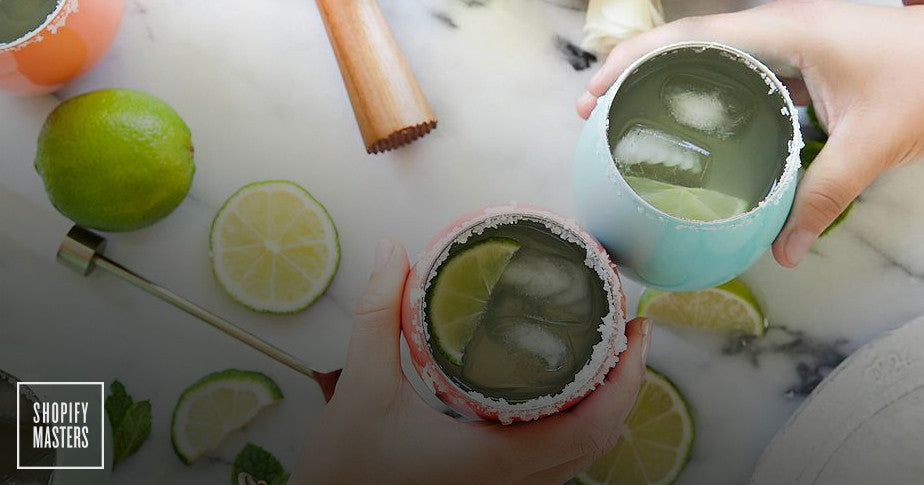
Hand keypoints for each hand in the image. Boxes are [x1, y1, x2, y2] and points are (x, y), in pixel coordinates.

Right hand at [290, 239, 651, 484]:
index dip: (628, 378)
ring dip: (600, 411)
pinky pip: (551, 467)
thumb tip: (395, 252)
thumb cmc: (344, 469)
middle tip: (626, 333)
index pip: (592, 425)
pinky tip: (553, 399)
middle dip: (624, 386)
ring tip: (600, 358)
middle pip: (598, 442)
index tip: (639, 330)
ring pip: (577, 459)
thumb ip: (379, 315)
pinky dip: (570, 432)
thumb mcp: (361, 386)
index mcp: (497, 459)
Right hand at [577, 0, 923, 267]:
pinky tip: (682, 123)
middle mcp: (776, 28)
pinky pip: (731, 69)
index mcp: (786, 33)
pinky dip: (695, 91)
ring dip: (658, 78)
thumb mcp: (871, 144)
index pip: (690, 37)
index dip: (635, 61)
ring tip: (621, 114)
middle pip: (683, 41)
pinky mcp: (793, 58)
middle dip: (630, 69)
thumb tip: (782, 251)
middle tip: (592, 110)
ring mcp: (783, 41)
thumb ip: (823, 198)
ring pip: (703, 53)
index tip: (599, 91)